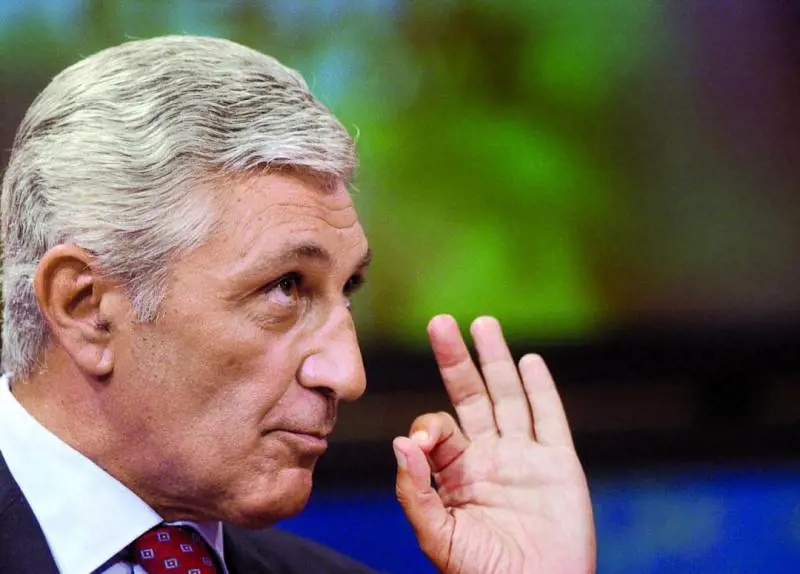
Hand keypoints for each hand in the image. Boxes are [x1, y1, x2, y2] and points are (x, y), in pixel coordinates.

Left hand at [393, 315, 595, 573]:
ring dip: (497, 360)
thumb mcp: (438, 537)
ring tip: (483, 324)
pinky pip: (549, 419)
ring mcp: (524, 457)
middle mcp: (488, 457)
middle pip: (471, 396)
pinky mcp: (558, 465)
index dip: (429, 425)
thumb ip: (416, 491)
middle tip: (440, 322)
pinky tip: (529, 361)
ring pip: (509, 397)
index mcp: (456, 473)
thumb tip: (402, 442)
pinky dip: (541, 389)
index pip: (438, 428)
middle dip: (456, 360)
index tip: (424, 442)